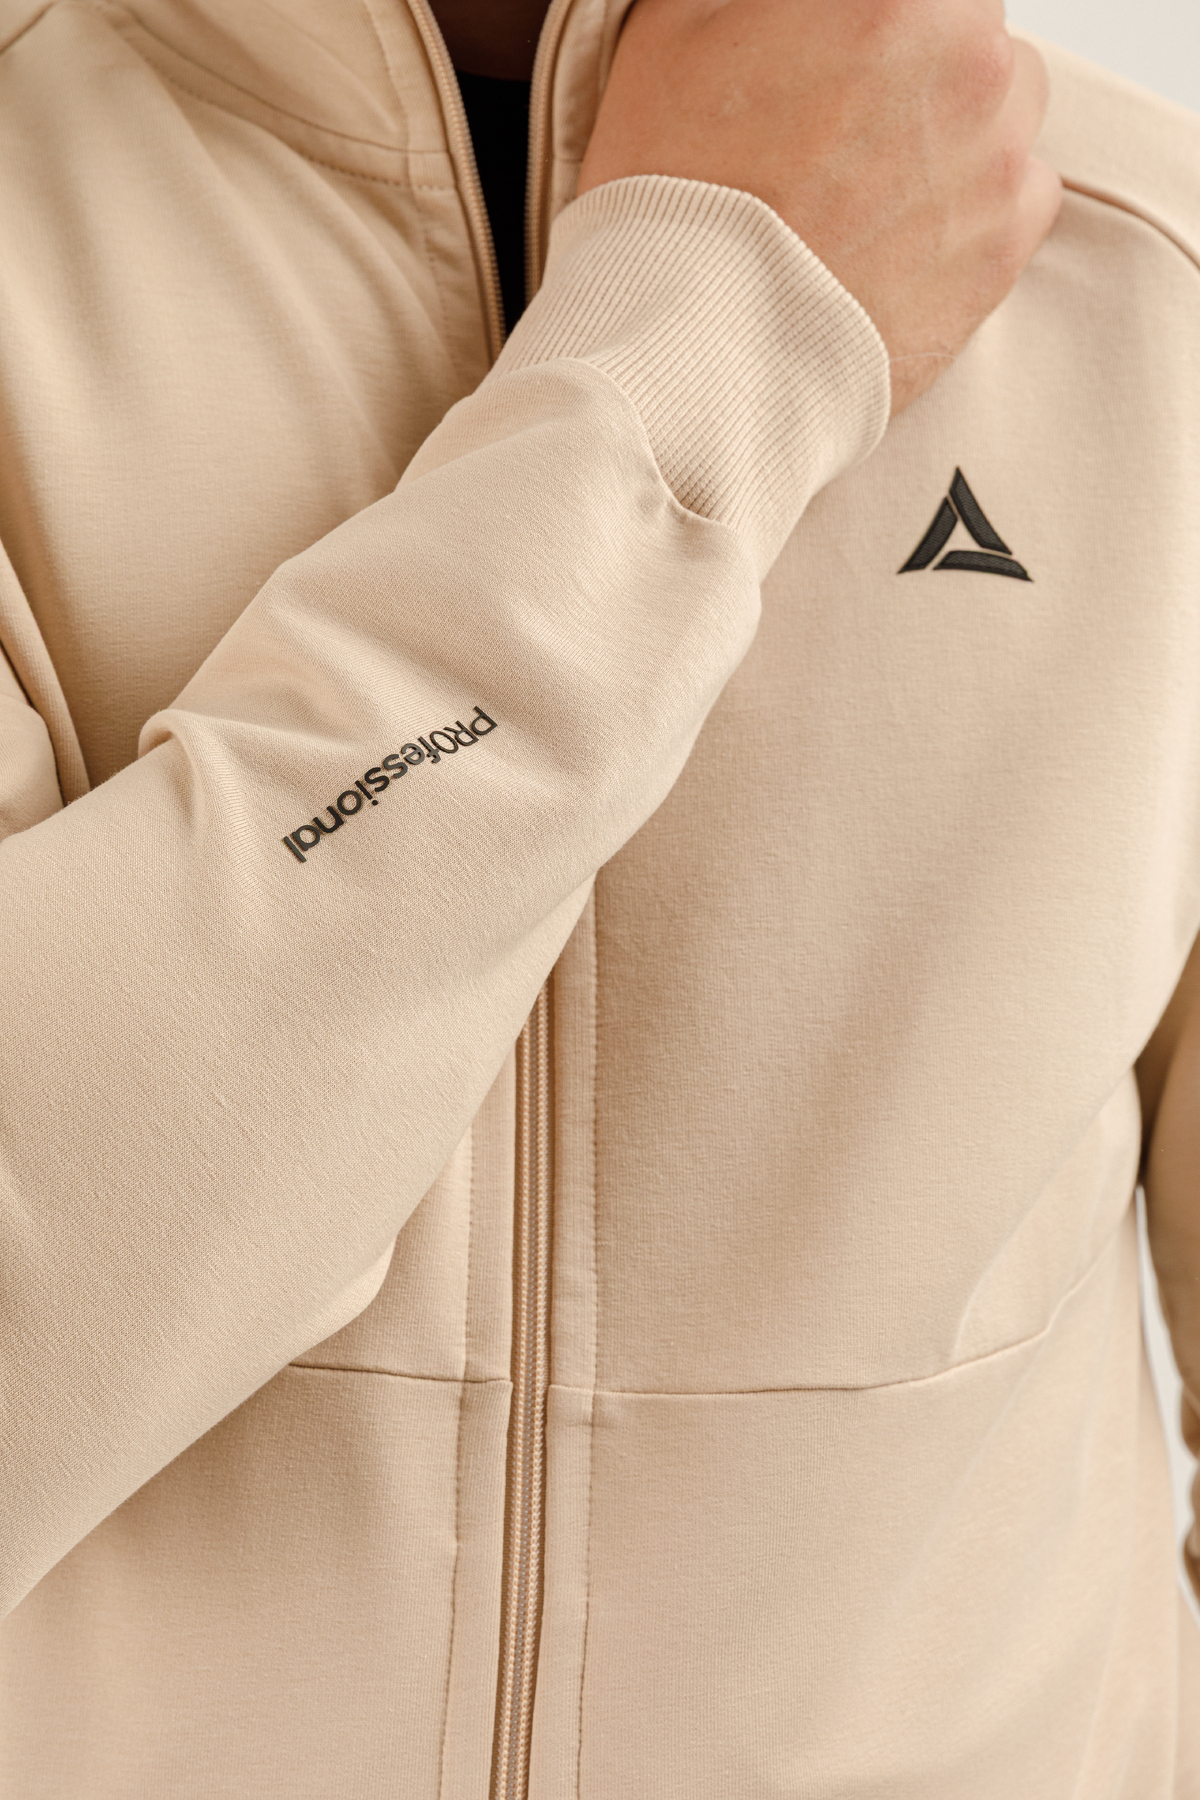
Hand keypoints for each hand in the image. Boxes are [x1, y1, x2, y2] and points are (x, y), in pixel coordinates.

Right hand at [578, 0, 1061, 413]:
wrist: (700, 354)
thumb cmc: (675, 197)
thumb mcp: (675, 28)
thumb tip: (782, 10)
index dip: (866, 19)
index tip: (837, 46)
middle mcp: (967, 59)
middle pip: (967, 22)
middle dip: (916, 53)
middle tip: (843, 110)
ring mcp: (996, 156)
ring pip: (1008, 101)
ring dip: (957, 121)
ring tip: (876, 177)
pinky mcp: (1003, 247)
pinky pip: (1024, 192)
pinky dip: (977, 202)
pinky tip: (905, 231)